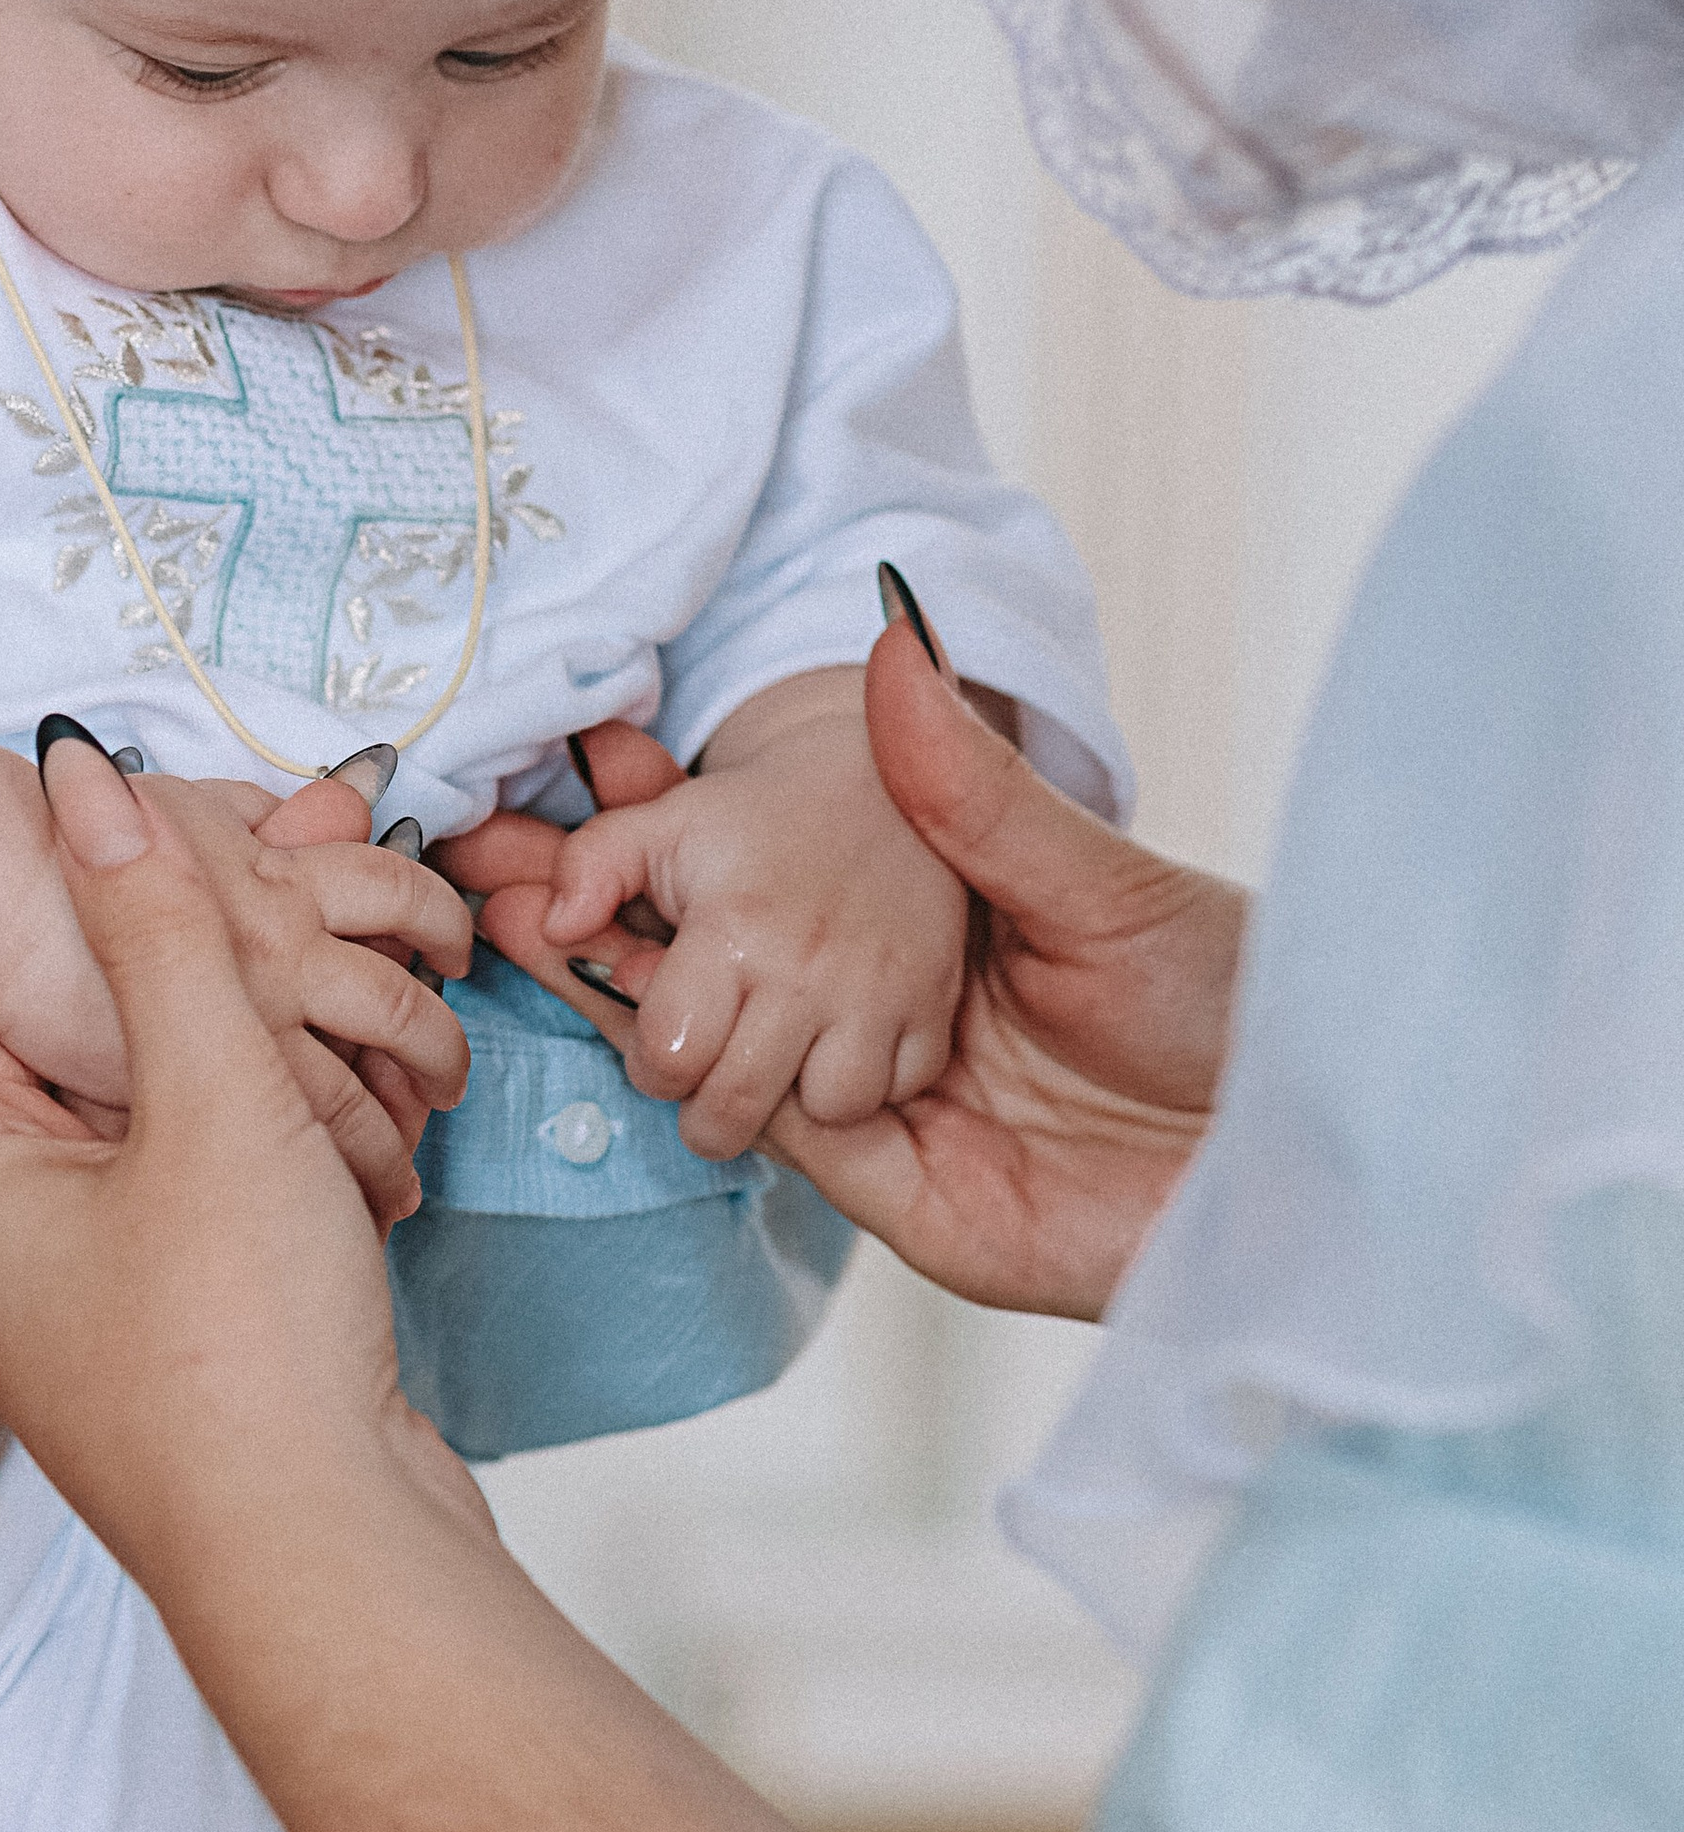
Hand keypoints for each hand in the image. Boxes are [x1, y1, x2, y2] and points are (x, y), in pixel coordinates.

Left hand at [0, 736, 481, 1605]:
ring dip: (261, 1085)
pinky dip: (281, 1169)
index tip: (221, 888)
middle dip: (208, 1004)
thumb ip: (157, 921)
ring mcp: (81, 1307)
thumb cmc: (241, 1346)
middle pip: (92, 1051)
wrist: (331, 1568)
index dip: (114, 924)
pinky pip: (212, 1210)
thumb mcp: (209, 1095)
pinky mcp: (172, 1348)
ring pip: (167, 1130)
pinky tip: (361, 1163)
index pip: (7, 984)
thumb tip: (74, 765)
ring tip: (351, 1060)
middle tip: (307, 965)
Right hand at [456, 631, 1246, 1318]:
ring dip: (632, 993)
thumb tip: (894, 626)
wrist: (1328, 1158)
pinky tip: (635, 1009)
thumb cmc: (1240, 1005)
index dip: (676, 833)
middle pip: (726, 971)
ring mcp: (896, 1117)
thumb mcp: (1090, 872)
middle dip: (614, 912)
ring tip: (524, 911)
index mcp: (934, 933)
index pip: (772, 881)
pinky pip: (786, 1142)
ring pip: (727, 1057)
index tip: (589, 760)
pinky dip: (709, 1080)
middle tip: (503, 841)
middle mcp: (895, 1021)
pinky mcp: (912, 1204)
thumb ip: (967, 778)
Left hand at [530, 667, 964, 1158]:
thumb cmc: (749, 819)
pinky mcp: (933, 1008)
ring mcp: (879, 993)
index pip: (666, 1056)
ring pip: (825, 1112)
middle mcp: (806, 969)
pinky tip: (841, 1041)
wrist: (877, 783)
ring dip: (795, 1098)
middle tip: (709, 1075)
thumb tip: (546, 928)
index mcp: (730, 928)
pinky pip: (895, 1094)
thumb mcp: (656, 825)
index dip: (651, 1061)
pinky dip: (867, 1083)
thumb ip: (585, 869)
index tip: (664, 1039)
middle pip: (734, 1109)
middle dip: (707, 1110)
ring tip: (779, 1057)